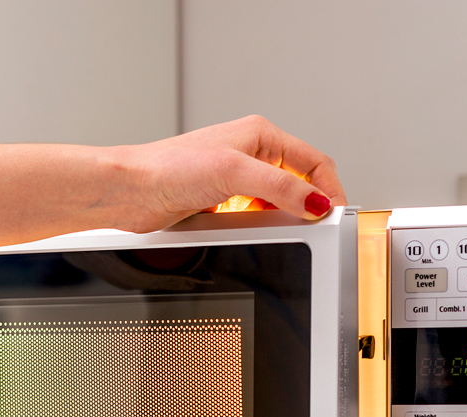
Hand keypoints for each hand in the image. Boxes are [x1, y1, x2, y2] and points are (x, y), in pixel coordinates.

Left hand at [107, 115, 347, 231]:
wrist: (131, 190)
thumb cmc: (169, 168)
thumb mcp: (235, 173)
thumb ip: (281, 187)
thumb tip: (315, 202)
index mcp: (259, 135)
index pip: (313, 162)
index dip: (329, 188)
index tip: (335, 214)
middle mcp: (249, 154)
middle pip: (297, 184)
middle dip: (306, 205)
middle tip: (314, 227)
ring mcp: (234, 181)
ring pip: (276, 203)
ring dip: (281, 218)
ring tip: (282, 230)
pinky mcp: (220, 203)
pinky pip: (254, 217)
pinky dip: (259, 227)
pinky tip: (253, 231)